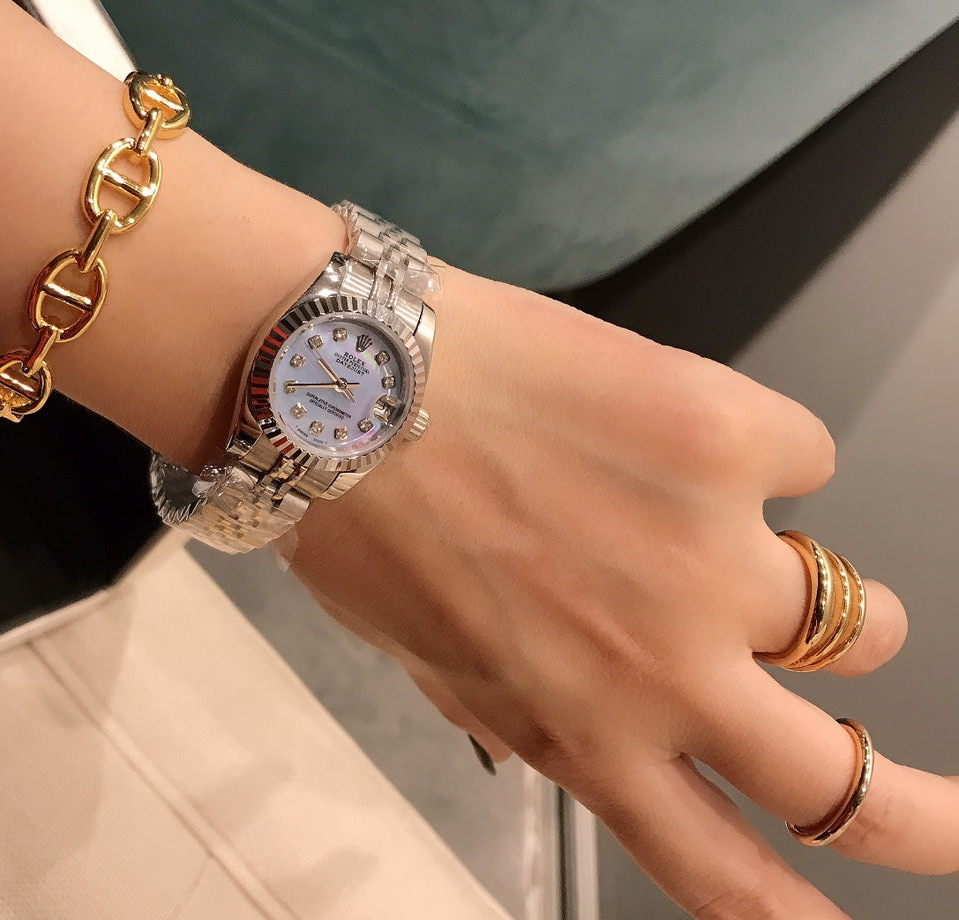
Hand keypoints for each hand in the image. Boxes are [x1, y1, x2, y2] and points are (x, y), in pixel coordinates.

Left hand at [289, 265, 954, 918]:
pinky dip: (767, 454)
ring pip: (862, 619)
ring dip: (835, 606)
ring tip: (770, 559)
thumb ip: (535, 708)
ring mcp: (715, 555)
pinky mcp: (729, 437)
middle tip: (949, 823)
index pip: (720, 873)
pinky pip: (809, 455)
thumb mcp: (439, 655)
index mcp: (581, 733)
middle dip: (921, 821)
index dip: (796, 914)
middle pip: (850, 790)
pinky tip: (686, 434)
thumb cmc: (366, 516)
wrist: (350, 383)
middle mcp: (668, 669)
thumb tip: (604, 718)